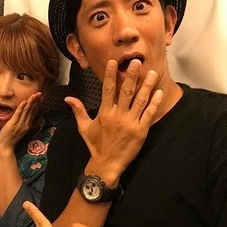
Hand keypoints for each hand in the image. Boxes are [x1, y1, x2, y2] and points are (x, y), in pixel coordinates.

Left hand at [0, 91, 41, 150]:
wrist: (5, 147)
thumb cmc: (9, 138)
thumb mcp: (18, 129)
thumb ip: (21, 122)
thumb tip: (24, 115)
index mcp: (26, 125)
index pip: (33, 112)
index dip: (37, 104)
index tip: (40, 97)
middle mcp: (25, 124)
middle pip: (32, 111)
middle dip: (36, 101)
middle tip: (40, 93)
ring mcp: (20, 124)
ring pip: (27, 111)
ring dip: (31, 102)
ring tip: (34, 95)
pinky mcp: (13, 124)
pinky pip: (18, 115)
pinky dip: (21, 108)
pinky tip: (24, 102)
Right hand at [65, 59, 162, 181]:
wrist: (107, 164)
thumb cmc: (96, 145)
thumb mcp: (84, 127)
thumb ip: (78, 110)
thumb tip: (67, 98)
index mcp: (105, 112)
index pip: (108, 89)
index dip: (111, 75)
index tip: (114, 62)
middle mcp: (118, 115)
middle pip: (126, 91)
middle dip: (132, 76)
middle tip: (137, 61)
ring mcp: (130, 123)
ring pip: (140, 100)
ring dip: (146, 86)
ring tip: (152, 73)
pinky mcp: (141, 131)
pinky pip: (149, 114)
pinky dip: (154, 103)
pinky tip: (159, 92)